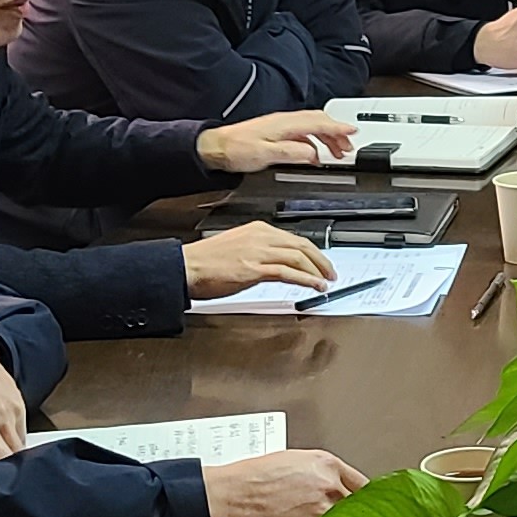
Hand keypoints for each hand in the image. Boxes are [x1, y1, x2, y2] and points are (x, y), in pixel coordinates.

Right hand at [182, 220, 335, 298]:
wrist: (186, 267)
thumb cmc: (205, 261)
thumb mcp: (237, 248)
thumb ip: (258, 252)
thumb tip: (274, 264)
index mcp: (257, 230)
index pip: (293, 238)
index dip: (312, 251)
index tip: (320, 261)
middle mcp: (261, 237)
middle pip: (302, 245)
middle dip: (321, 260)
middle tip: (330, 272)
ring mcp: (258, 252)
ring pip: (298, 258)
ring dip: (317, 271)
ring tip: (325, 282)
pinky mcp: (254, 269)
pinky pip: (288, 273)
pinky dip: (306, 280)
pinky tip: (314, 286)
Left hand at [198, 107, 356, 174]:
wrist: (215, 147)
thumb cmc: (235, 150)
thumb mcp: (264, 155)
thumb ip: (290, 153)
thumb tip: (312, 154)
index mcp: (285, 124)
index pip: (319, 122)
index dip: (338, 127)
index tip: (353, 131)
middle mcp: (284, 122)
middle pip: (319, 122)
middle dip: (337, 133)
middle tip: (349, 146)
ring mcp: (280, 126)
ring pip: (312, 128)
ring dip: (327, 138)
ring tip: (337, 152)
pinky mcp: (276, 133)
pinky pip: (302, 135)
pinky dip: (314, 143)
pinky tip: (314, 155)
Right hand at [204, 449, 370, 516]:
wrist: (228, 497)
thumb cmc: (250, 479)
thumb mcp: (292, 461)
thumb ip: (319, 472)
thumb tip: (332, 482)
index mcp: (326, 465)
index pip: (365, 485)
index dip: (365, 498)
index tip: (367, 506)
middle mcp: (329, 488)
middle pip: (358, 508)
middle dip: (346, 514)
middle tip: (328, 515)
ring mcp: (322, 513)